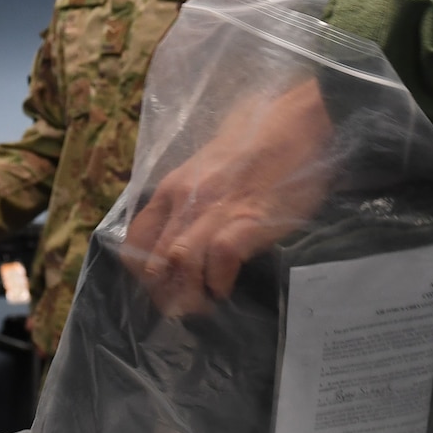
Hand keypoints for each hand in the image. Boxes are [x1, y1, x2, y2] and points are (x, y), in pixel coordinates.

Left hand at [124, 81, 334, 315]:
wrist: (296, 124)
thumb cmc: (257, 145)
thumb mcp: (208, 168)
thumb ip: (191, 196)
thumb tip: (183, 228)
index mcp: (173, 187)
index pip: (136, 238)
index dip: (141, 270)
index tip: (159, 285)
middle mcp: (186, 200)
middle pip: (155, 260)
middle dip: (164, 292)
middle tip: (181, 308)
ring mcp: (215, 211)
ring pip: (180, 263)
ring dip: (188, 294)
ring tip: (203, 305)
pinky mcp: (247, 220)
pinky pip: (219, 261)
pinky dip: (219, 282)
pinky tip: (225, 288)